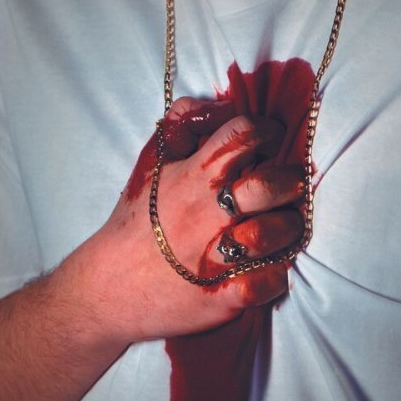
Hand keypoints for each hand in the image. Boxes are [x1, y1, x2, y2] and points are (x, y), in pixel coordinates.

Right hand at [78, 97, 303, 342]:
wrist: (110, 287)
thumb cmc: (136, 222)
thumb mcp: (149, 164)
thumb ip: (181, 124)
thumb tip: (221, 104)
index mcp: (193, 178)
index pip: (243, 136)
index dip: (268, 130)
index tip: (273, 137)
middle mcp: (208, 214)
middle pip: (269, 185)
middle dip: (291, 181)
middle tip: (291, 184)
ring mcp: (217, 257)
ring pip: (275, 234)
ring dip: (289, 228)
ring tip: (283, 226)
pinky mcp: (223, 296)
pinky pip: (268, 282)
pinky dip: (276, 275)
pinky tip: (268, 267)